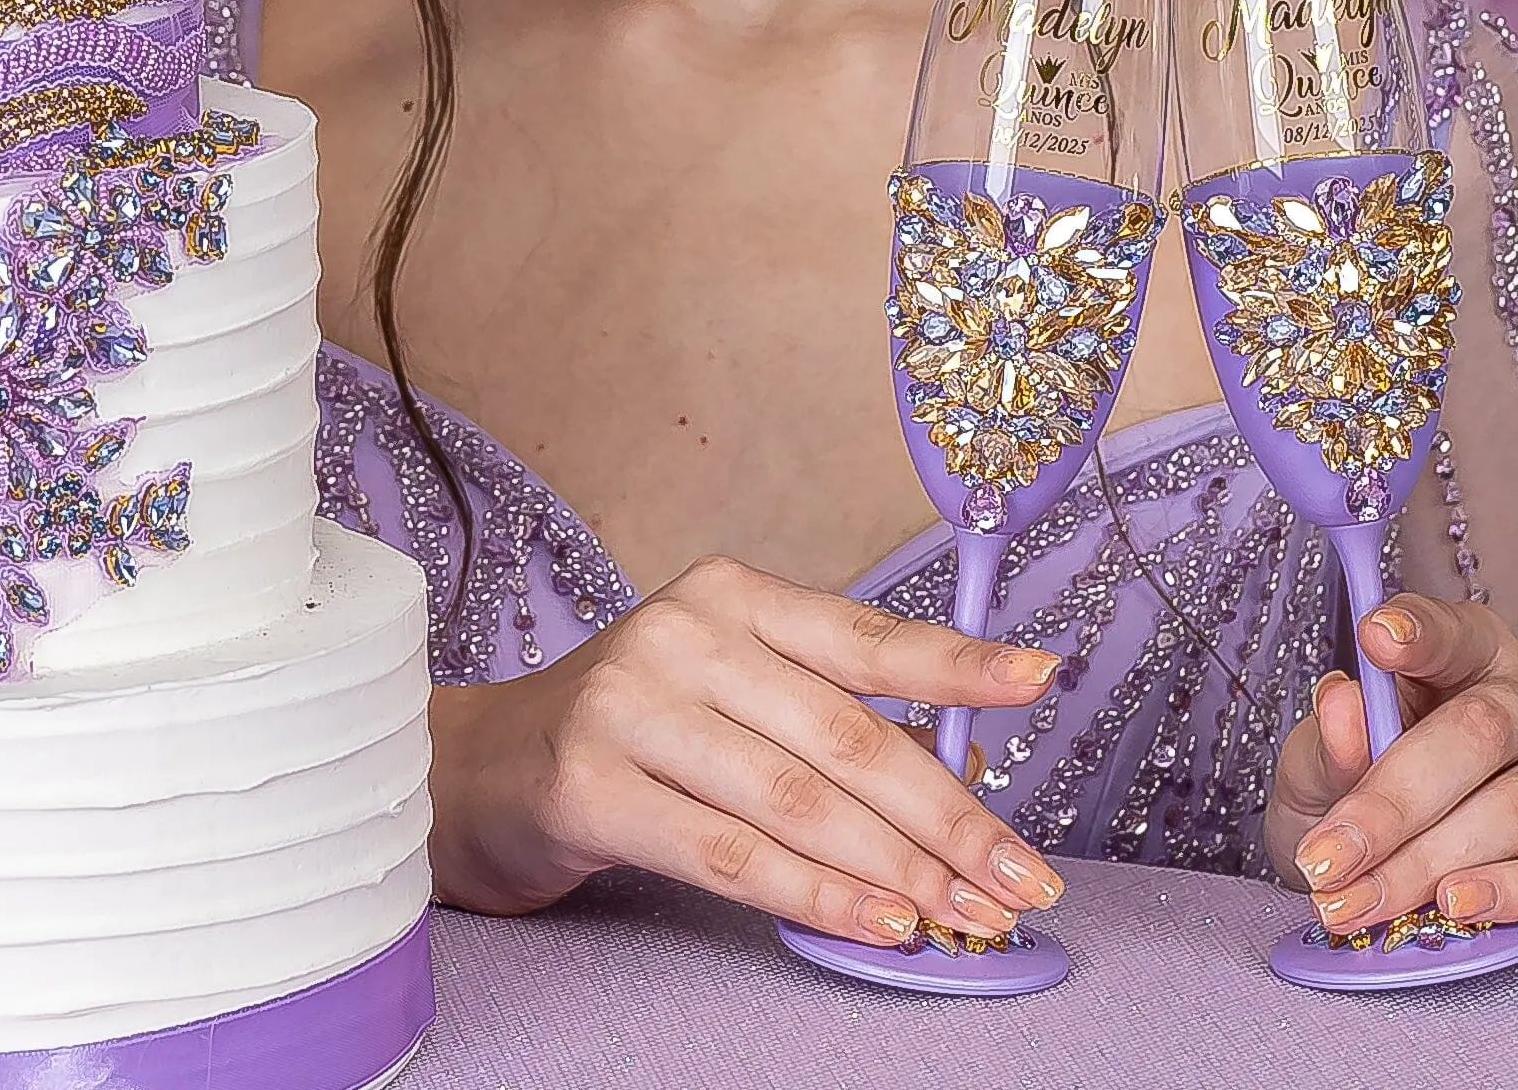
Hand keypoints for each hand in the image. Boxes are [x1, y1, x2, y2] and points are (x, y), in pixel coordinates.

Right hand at [427, 552, 1066, 947]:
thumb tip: (956, 781)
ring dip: (897, 868)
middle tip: (1020, 875)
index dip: (957, 666)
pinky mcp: (594, 785)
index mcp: (735, 594)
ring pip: (797, 798)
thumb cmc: (632, 730)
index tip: (1042, 684)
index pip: (867, 636)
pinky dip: (815, 896)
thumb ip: (821, 714)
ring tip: (966, 914)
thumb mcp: (727, 687)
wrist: (476, 769)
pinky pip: (730, 854)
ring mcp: (634, 704)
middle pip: (847, 733)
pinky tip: (877, 923)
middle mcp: (687, 632)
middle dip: (948, 813)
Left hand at [1265, 595, 1517, 938]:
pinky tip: (1459, 906)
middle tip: (1329, 861)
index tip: (1373, 635)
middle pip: (1479, 732)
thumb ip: (1329, 744)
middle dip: (1395, 804)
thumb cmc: (1382, 812)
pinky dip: (1515, 893)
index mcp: (1475, 654)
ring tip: (1370, 901)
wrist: (1444, 904)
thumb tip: (1339, 704)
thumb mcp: (1329, 775)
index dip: (1418, 632)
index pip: (1452, 631)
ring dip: (1434, 862)